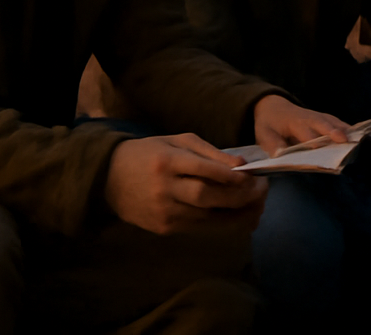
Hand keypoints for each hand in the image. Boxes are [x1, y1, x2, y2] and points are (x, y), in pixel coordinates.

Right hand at [103, 133, 267, 234]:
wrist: (108, 178)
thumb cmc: (150, 153)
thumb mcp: (177, 141)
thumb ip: (209, 152)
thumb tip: (241, 165)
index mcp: (167, 161)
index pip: (203, 170)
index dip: (231, 175)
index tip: (252, 175)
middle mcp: (164, 189)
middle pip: (207, 197)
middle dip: (240, 196)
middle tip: (262, 191)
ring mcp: (163, 212)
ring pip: (206, 217)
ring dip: (237, 214)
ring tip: (258, 206)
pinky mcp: (163, 228)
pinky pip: (199, 227)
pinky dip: (222, 222)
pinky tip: (239, 217)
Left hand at [252, 94, 348, 156]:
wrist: (274, 106)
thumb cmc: (270, 124)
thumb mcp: (264, 134)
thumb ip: (272, 144)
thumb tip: (281, 155)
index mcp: (294, 122)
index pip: (305, 131)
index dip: (312, 140)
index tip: (319, 148)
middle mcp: (309, 117)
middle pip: (323, 123)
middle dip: (333, 131)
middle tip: (344, 140)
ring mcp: (318, 116)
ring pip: (333, 122)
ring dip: (344, 130)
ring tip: (355, 139)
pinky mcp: (324, 118)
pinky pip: (337, 122)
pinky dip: (347, 128)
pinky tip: (356, 135)